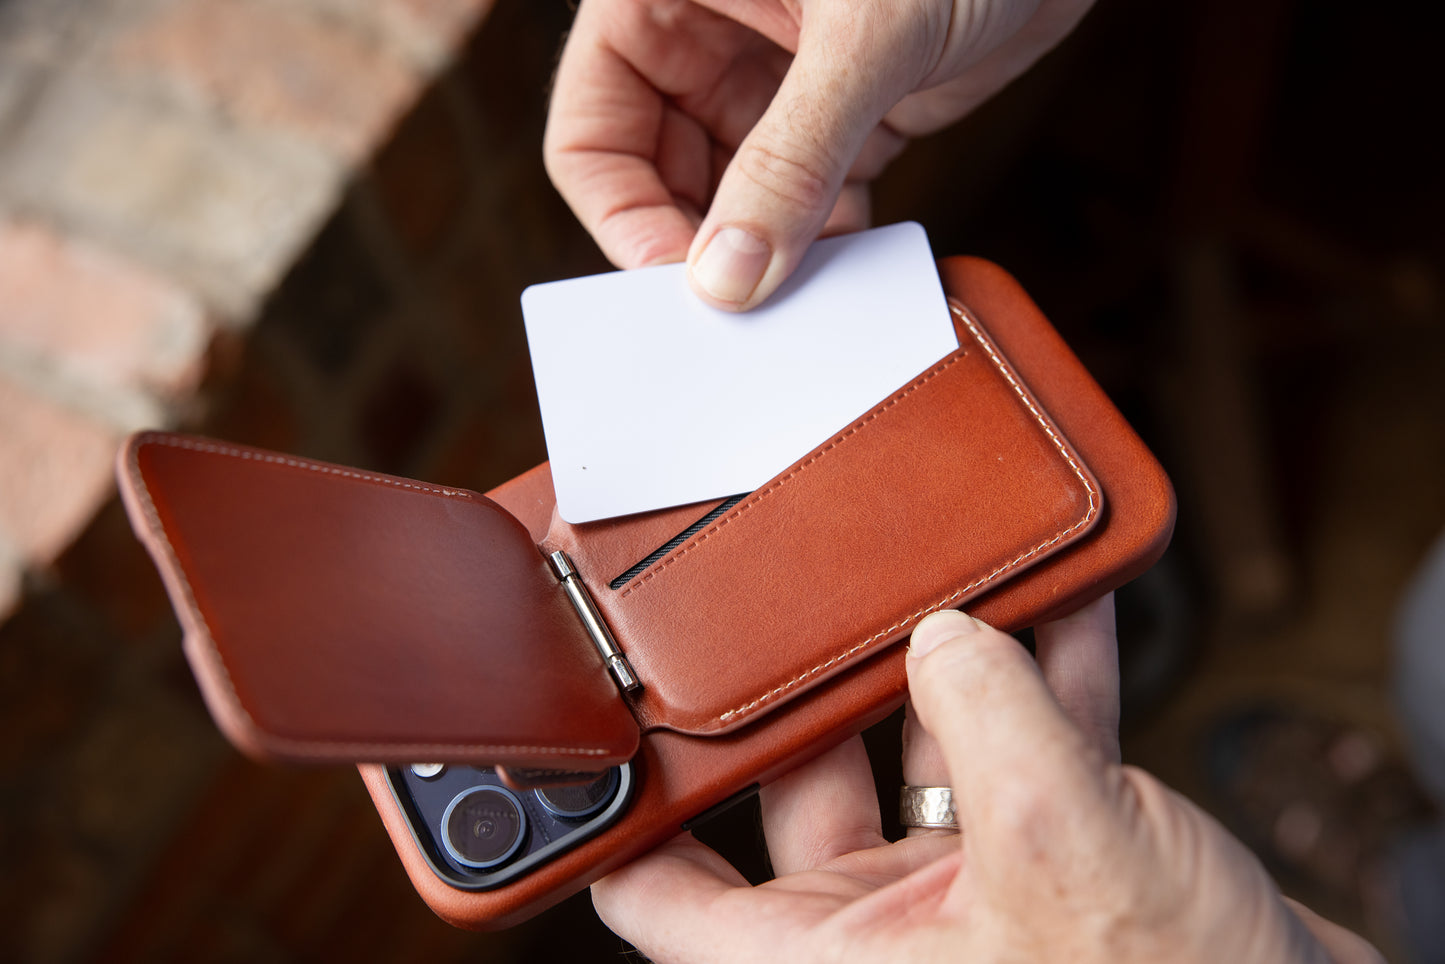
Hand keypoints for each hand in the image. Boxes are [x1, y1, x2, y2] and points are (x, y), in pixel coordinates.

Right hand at [545, 0, 1094, 309]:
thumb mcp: (864, 35)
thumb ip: (791, 159)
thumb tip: (729, 278)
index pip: (593, 127)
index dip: (623, 213)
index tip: (676, 282)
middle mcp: (709, 39)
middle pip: (656, 177)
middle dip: (695, 247)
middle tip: (735, 316)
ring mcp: (778, 83)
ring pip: (734, 202)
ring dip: (762, 259)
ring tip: (795, 304)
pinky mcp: (848, 118)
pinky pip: (810, 206)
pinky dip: (823, 249)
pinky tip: (846, 277)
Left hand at [591, 597, 1381, 962]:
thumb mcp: (1065, 848)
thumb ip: (993, 718)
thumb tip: (950, 632)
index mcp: (833, 963)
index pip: (667, 900)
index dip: (621, 824)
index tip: (599, 739)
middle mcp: (879, 932)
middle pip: (802, 785)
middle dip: (820, 685)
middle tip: (813, 591)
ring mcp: (961, 894)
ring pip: (921, 752)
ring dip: (944, 664)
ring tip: (946, 573)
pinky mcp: (1044, 862)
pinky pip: (1021, 749)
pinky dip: (1040, 679)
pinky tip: (1058, 601)